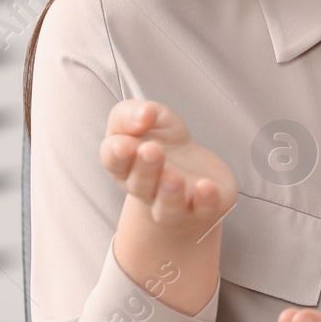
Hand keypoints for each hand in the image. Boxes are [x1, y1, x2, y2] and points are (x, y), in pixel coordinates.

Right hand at [99, 99, 236, 240]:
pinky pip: (204, 208)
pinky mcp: (205, 206)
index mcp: (127, 165)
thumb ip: (135, 113)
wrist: (197, 172)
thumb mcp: (151, 117)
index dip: (117, 154)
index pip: (114, 161)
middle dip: (144, 168)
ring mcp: (176, 202)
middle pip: (140, 184)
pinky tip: (206, 186)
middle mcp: (148, 189)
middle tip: (152, 150)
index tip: (124, 144)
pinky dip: (205, 200)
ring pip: (167, 206)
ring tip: (173, 177)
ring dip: (169, 193)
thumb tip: (143, 114)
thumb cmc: (167, 144)